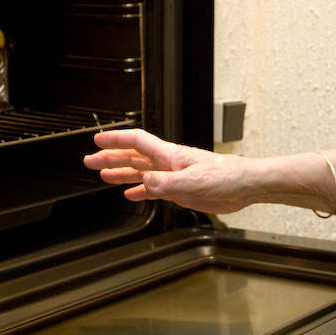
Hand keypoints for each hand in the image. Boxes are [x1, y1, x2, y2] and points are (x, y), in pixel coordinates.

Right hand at [83, 128, 253, 213]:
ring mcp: (173, 177)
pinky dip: (140, 191)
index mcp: (170, 156)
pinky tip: (130, 194)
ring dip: (121, 173)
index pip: (138, 142)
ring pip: (140, 172)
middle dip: (111, 157)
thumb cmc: (227, 176)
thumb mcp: (195, 181)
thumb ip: (168, 183)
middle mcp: (168, 164)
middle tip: (89, 160)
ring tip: (102, 174)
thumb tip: (144, 182)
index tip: (98, 140)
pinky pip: (153, 189)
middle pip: (133, 157)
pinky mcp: (180, 190)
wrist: (245, 186)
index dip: (117, 140)